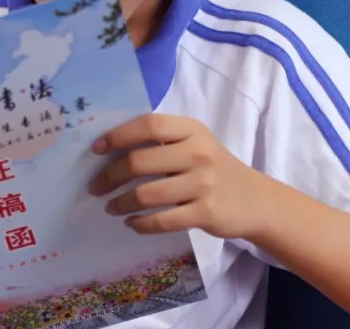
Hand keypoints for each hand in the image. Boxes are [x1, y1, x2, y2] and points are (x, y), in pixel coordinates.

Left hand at [88, 114, 268, 238]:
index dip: (119, 136)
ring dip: (120, 203)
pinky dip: (140, 224)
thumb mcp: (195, 144)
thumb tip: (111, 148)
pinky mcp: (205, 213)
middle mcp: (198, 153)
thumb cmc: (214, 168)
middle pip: (141, 161)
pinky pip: (162, 220)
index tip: (96, 149)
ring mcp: (203, 184)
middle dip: (110, 176)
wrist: (254, 200)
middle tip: (95, 187)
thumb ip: (163, 141)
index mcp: (192, 130)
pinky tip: (132, 223)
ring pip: (146, 194)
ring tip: (111, 207)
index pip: (150, 125)